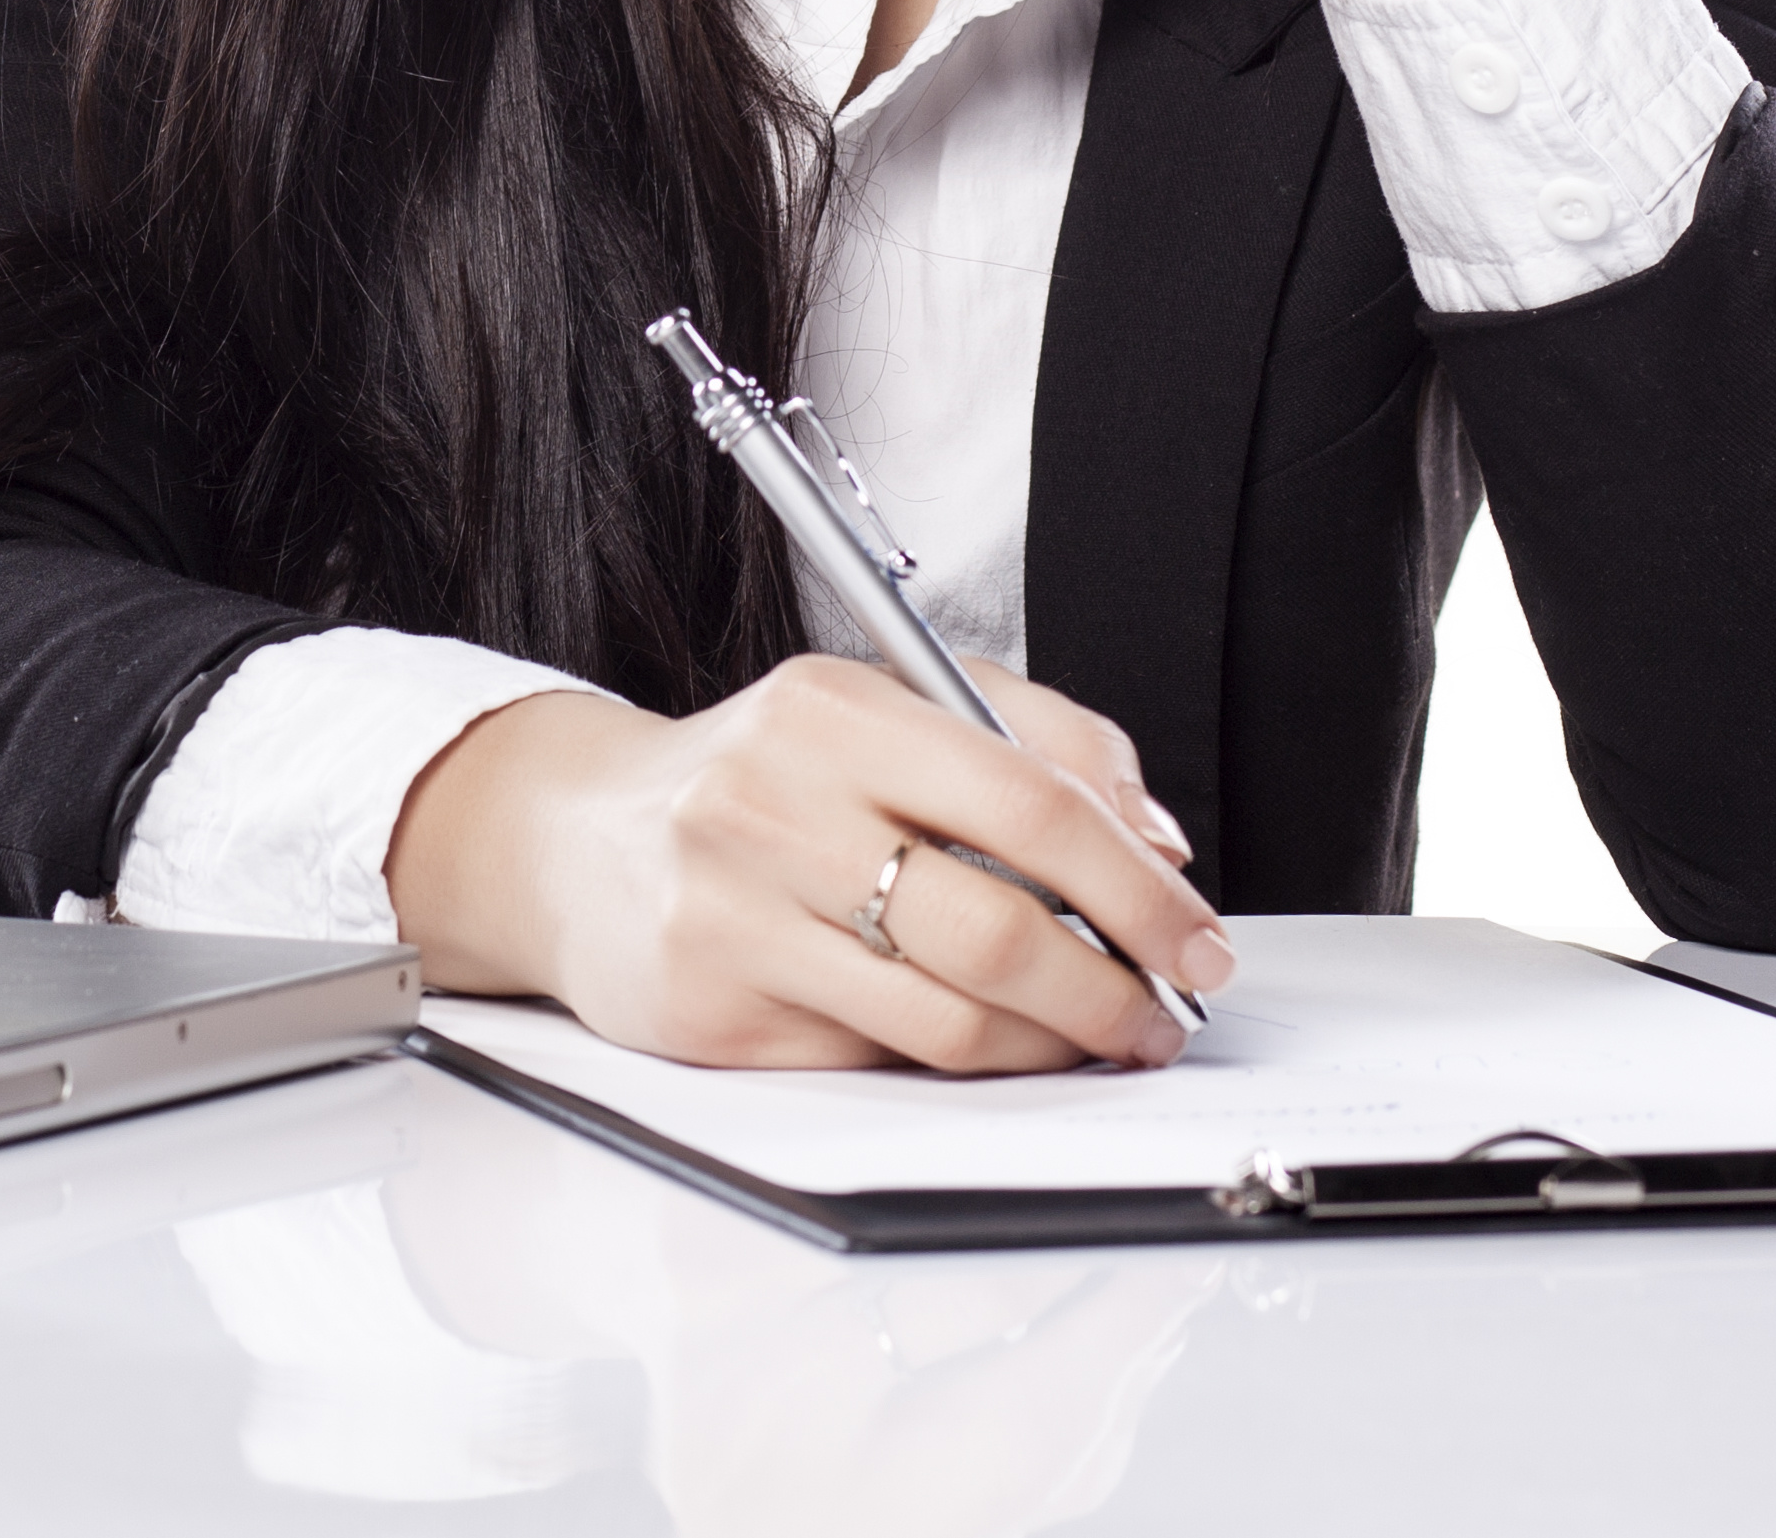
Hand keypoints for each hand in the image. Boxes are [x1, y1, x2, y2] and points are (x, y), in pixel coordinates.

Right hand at [383, 655, 1229, 1071]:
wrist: (579, 845)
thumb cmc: (761, 775)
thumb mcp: (887, 707)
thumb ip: (1038, 739)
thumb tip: (1158, 842)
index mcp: (829, 710)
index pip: (1029, 801)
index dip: (1138, 887)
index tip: (1196, 939)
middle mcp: (772, 807)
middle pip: (998, 929)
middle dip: (1113, 989)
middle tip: (1159, 1012)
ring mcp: (735, 919)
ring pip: (950, 1023)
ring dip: (1054, 1046)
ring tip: (1091, 1036)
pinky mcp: (717, 1018)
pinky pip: (883, 1066)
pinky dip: (966, 1068)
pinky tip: (989, 1044)